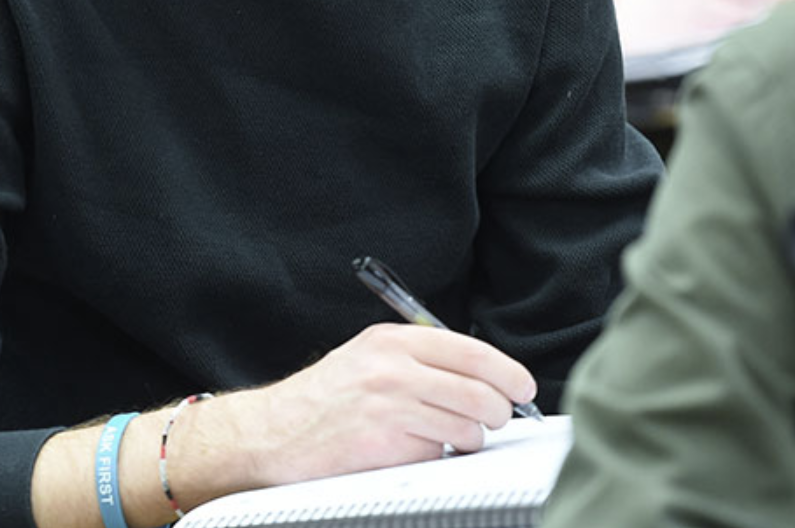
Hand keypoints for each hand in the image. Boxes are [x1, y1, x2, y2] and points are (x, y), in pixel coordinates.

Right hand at [216, 324, 536, 488]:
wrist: (273, 434)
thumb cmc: (324, 400)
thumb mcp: (368, 358)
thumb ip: (420, 358)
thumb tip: (485, 375)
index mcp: (392, 340)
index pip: (473, 352)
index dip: (508, 373)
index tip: (521, 387)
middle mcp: (393, 368)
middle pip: (482, 392)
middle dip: (498, 412)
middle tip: (492, 418)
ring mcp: (391, 407)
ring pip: (469, 427)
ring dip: (468, 437)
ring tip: (442, 434)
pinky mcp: (388, 444)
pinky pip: (441, 453)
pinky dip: (438, 455)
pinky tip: (412, 448)